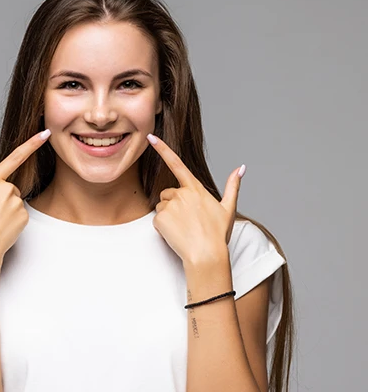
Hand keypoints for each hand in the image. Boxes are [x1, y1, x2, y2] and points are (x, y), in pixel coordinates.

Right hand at [0, 130, 51, 264]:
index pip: (15, 157)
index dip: (32, 144)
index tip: (46, 133)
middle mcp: (6, 189)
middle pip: (10, 187)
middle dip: (2, 198)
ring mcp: (16, 203)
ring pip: (15, 201)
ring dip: (7, 209)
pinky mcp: (24, 216)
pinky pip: (21, 214)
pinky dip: (13, 220)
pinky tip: (2, 228)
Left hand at [146, 133, 244, 267]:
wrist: (207, 255)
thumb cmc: (218, 234)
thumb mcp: (228, 208)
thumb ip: (232, 186)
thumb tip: (241, 168)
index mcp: (195, 189)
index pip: (176, 164)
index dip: (163, 149)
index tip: (151, 136)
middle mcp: (181, 194)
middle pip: (168, 193)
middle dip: (174, 204)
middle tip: (188, 221)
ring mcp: (170, 206)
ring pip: (162, 206)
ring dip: (169, 216)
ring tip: (184, 228)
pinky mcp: (161, 219)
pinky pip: (157, 220)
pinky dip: (164, 227)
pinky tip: (176, 234)